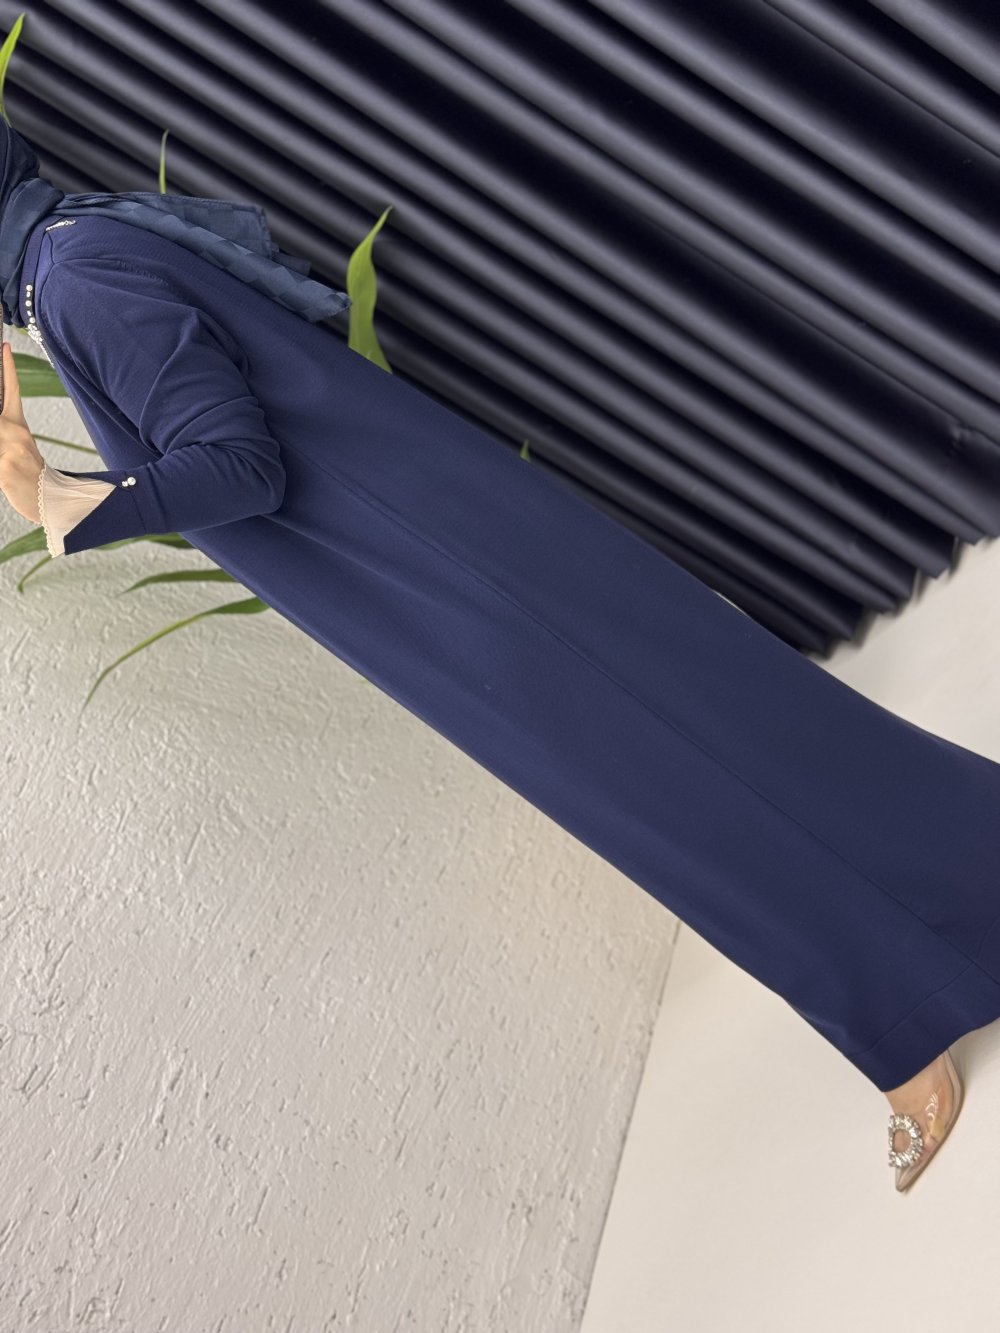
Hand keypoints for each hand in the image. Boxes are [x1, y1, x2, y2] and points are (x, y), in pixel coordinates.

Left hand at [0, 341, 44, 524]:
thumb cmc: (30, 477)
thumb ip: (4, 434)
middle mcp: (15, 433)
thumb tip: (2, 424)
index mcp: (18, 426)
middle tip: (9, 443)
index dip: (7, 368)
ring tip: (8, 461)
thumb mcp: (15, 451)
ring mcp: (10, 449)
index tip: (4, 346)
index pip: (12, 390)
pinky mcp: (5, 468)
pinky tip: (5, 474)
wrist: (48, 501)